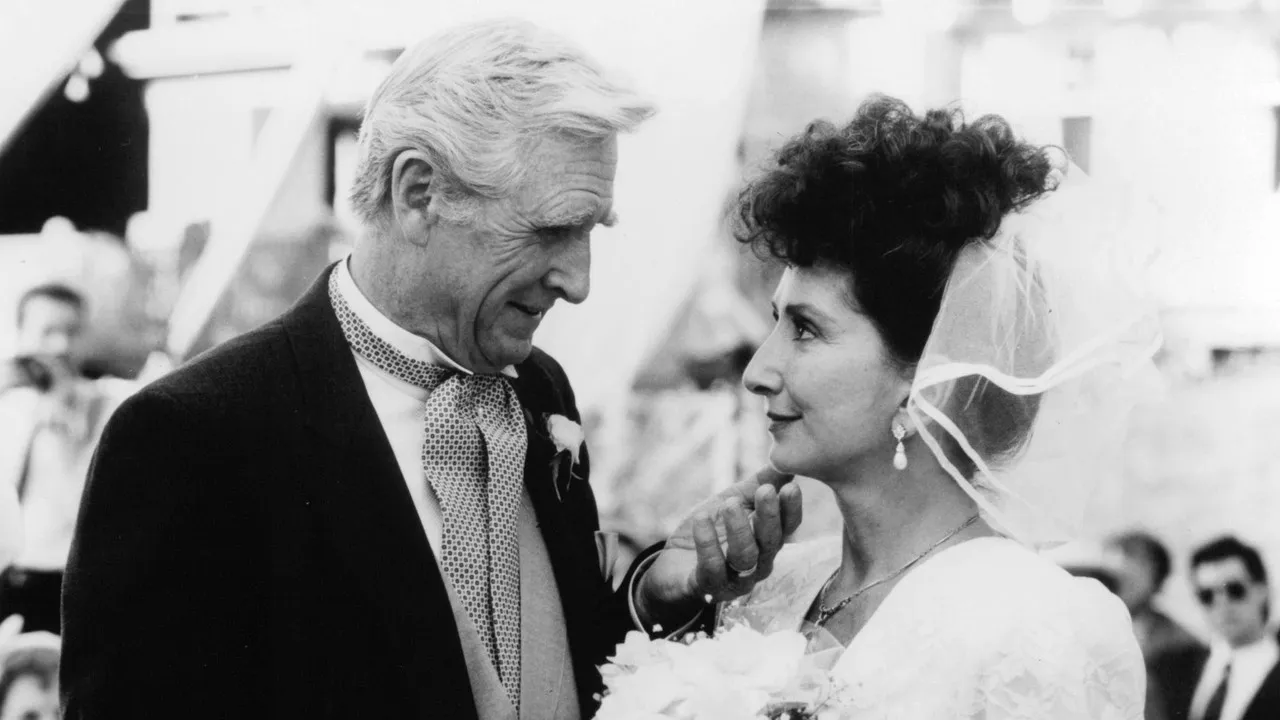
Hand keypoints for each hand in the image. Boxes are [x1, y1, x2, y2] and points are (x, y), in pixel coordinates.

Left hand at [635, 467, 800, 627]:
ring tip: (729, 504)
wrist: (674, 567)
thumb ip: (757, 485)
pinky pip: (712, 568)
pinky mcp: (708, 586)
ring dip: (739, 529)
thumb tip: (785, 463)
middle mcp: (758, 563)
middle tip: (765, 491)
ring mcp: (735, 579)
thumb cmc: (710, 532)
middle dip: (769, 516)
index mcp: (767, 541)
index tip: (791, 486)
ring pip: (745, 557)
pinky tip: (702, 519)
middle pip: (771, 542)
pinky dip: (707, 543)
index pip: (788, 527)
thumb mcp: (732, 501)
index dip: (791, 508)